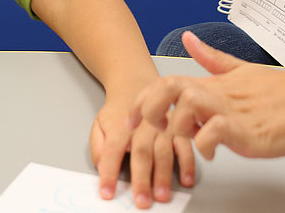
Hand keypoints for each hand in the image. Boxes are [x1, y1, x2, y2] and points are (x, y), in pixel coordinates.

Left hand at [91, 94, 194, 208]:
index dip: (109, 173)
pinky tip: (186, 179)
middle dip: (142, 179)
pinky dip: (187, 163)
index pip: (112, 151)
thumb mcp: (99, 123)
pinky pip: (185, 146)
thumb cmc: (117, 110)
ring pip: (164, 151)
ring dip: (164, 175)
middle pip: (141, 153)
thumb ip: (97, 146)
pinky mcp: (178, 127)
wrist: (135, 83)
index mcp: (120, 126)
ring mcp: (162, 126)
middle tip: (142, 201)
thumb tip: (99, 166)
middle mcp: (142, 126)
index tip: (107, 192)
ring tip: (162, 195)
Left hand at [129, 32, 284, 159]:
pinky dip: (205, 144)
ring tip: (182, 142)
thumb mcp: (244, 71)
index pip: (169, 82)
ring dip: (177, 127)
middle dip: (149, 109)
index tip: (131, 118)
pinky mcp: (250, 130)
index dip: (144, 99)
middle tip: (145, 130)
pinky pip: (215, 132)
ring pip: (189, 106)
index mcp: (218, 83)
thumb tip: (188, 41)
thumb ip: (213, 59)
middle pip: (170, 88)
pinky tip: (210, 154)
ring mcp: (235, 111)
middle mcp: (222, 94)